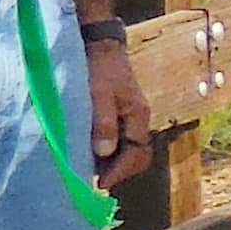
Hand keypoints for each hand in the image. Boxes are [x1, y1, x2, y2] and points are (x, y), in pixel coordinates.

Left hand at [87, 38, 153, 185]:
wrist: (99, 45)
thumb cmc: (99, 67)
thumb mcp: (99, 94)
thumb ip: (103, 123)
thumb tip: (106, 153)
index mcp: (138, 115)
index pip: (137, 153)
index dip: (120, 171)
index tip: (100, 184)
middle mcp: (138, 119)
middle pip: (138, 155)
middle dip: (121, 171)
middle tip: (97, 183)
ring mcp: (130, 116)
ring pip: (129, 149)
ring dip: (114, 163)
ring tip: (92, 171)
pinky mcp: (120, 113)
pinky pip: (121, 141)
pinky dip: (110, 153)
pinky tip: (92, 154)